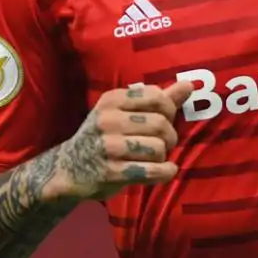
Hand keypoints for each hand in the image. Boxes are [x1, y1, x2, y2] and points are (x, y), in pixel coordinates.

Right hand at [44, 80, 194, 202]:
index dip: (169, 111)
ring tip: (155, 158)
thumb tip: (190, 85)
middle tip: (163, 144)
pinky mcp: (110, 172)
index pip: (157, 98)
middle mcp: (107, 120)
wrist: (68, 168)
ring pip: (158, 148)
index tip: (164, 121)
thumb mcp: (123, 113)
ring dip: (164, 156)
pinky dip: (165, 172)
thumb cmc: (104, 137)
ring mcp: (107, 147)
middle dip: (169, 137)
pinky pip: (151, 171)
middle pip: (161, 124)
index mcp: (112, 100)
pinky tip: (166, 171)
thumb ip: (157, 100)